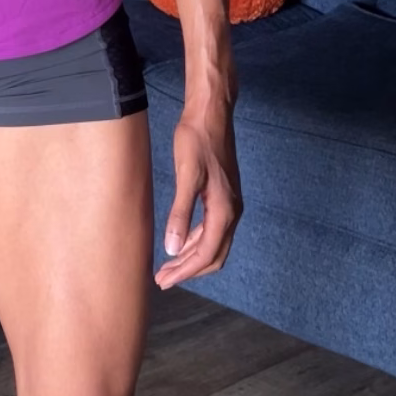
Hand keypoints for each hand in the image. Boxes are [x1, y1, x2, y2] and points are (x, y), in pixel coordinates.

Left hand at [155, 102, 241, 288]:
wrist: (211, 114)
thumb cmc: (197, 140)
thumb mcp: (186, 176)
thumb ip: (180, 213)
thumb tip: (172, 248)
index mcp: (224, 210)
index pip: (206, 254)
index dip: (185, 271)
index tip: (164, 281)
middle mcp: (232, 211)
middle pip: (214, 255)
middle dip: (189, 270)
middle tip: (163, 278)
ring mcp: (230, 204)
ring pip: (214, 243)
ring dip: (192, 257)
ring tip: (168, 264)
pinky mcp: (224, 196)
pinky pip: (213, 229)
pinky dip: (196, 241)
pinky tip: (181, 240)